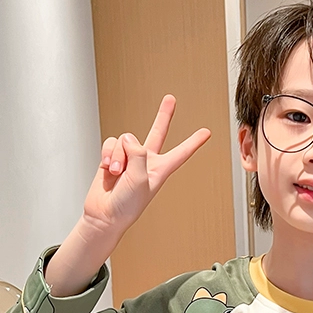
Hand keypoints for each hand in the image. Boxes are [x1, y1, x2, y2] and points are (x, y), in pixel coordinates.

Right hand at [82, 95, 211, 235]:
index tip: (206, 132)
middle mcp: (146, 161)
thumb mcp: (141, 179)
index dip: (194, 142)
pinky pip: (111, 143)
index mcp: (161, 169)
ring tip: (118, 173)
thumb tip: (129, 138)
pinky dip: (108, 153)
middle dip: (163, 115)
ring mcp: (129, 158)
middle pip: (158, 132)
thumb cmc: (127, 204)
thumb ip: (139, 153)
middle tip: (170, 99)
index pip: (181, 153)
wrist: (105, 214)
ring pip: (125, 140)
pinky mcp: (113, 156)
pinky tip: (108, 167)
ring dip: (118, 155)